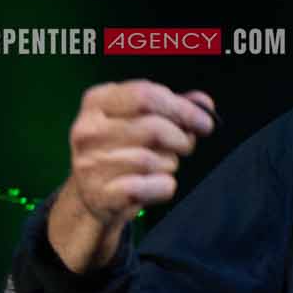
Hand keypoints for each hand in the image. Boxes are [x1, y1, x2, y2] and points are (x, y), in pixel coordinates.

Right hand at [48, 81, 217, 273]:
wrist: (93, 197)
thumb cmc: (123, 152)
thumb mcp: (140, 120)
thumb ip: (173, 107)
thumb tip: (204, 103)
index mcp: (97, 101)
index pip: (146, 96)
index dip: (183, 109)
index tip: (205, 121)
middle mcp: (88, 130)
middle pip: (154, 128)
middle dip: (181, 139)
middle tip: (186, 146)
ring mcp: (91, 163)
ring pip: (153, 160)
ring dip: (169, 164)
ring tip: (161, 167)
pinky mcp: (102, 194)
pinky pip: (154, 186)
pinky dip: (165, 187)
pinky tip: (154, 185)